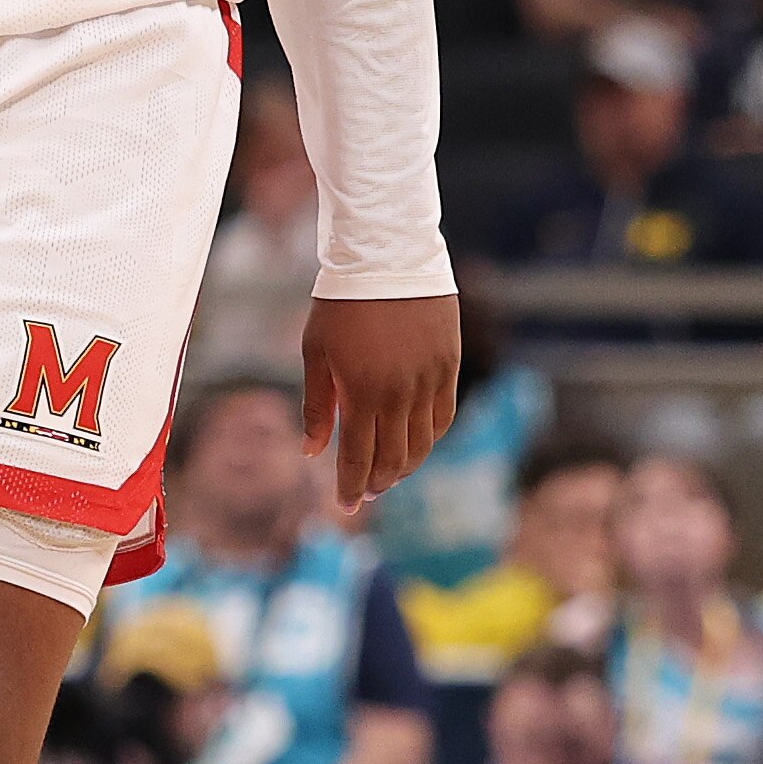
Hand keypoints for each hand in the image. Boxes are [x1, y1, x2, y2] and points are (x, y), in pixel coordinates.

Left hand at [303, 291, 460, 505]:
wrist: (388, 256)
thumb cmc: (341, 303)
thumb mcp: (315, 352)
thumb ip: (318, 406)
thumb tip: (313, 453)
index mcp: (362, 393)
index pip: (358, 459)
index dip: (351, 487)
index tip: (345, 507)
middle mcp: (400, 394)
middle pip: (393, 459)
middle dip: (378, 482)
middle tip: (366, 492)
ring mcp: (429, 381)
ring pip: (423, 444)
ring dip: (406, 466)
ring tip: (390, 473)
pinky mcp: (449, 365)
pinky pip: (444, 416)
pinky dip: (430, 438)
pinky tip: (418, 444)